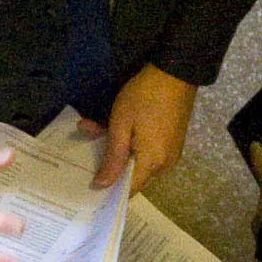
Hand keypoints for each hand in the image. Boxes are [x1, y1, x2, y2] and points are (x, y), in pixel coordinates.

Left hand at [94, 62, 195, 191]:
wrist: (175, 71)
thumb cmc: (144, 97)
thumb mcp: (121, 125)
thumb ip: (112, 158)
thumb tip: (101, 186)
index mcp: (153, 163)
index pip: (128, 190)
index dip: (108, 189)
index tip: (87, 181)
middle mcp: (165, 165)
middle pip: (132, 176)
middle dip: (108, 163)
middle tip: (86, 146)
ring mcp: (170, 153)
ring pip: (137, 162)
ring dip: (116, 149)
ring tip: (93, 127)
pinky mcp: (172, 142)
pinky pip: (147, 152)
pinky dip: (129, 143)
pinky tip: (112, 126)